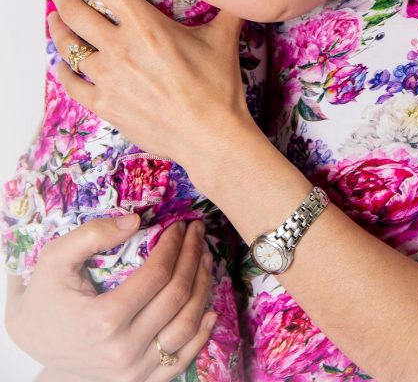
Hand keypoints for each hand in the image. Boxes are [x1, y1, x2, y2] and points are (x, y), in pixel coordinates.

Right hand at [6, 215, 214, 381]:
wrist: (37, 345)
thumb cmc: (46, 297)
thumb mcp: (54, 259)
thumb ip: (91, 234)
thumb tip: (136, 221)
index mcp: (102, 320)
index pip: (156, 275)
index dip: (174, 245)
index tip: (180, 224)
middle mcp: (122, 351)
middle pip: (176, 297)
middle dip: (193, 257)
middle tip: (198, 232)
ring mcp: (133, 371)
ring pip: (186, 326)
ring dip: (203, 288)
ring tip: (206, 259)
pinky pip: (182, 359)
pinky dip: (201, 333)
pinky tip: (211, 308)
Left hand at [48, 0, 250, 168]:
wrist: (211, 137)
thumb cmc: (218, 88)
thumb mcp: (223, 38)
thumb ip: (227, 7)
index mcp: (145, 26)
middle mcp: (119, 48)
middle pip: (75, 12)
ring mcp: (108, 79)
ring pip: (67, 46)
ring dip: (57, 28)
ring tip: (54, 18)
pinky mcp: (104, 105)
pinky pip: (71, 84)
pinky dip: (62, 70)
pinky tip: (62, 64)